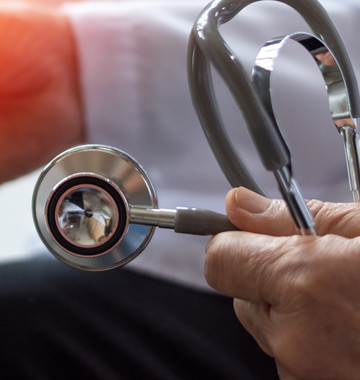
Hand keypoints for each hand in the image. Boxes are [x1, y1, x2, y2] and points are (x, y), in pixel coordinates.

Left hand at [205, 187, 359, 378]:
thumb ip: (301, 217)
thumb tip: (240, 205)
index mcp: (309, 285)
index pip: (221, 257)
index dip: (237, 240)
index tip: (250, 232)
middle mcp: (297, 338)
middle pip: (243, 296)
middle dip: (275, 279)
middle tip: (326, 270)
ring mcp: (306, 373)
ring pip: (270, 329)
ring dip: (297, 314)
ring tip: (349, 301)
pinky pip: (293, 356)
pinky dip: (314, 341)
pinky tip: (351, 328)